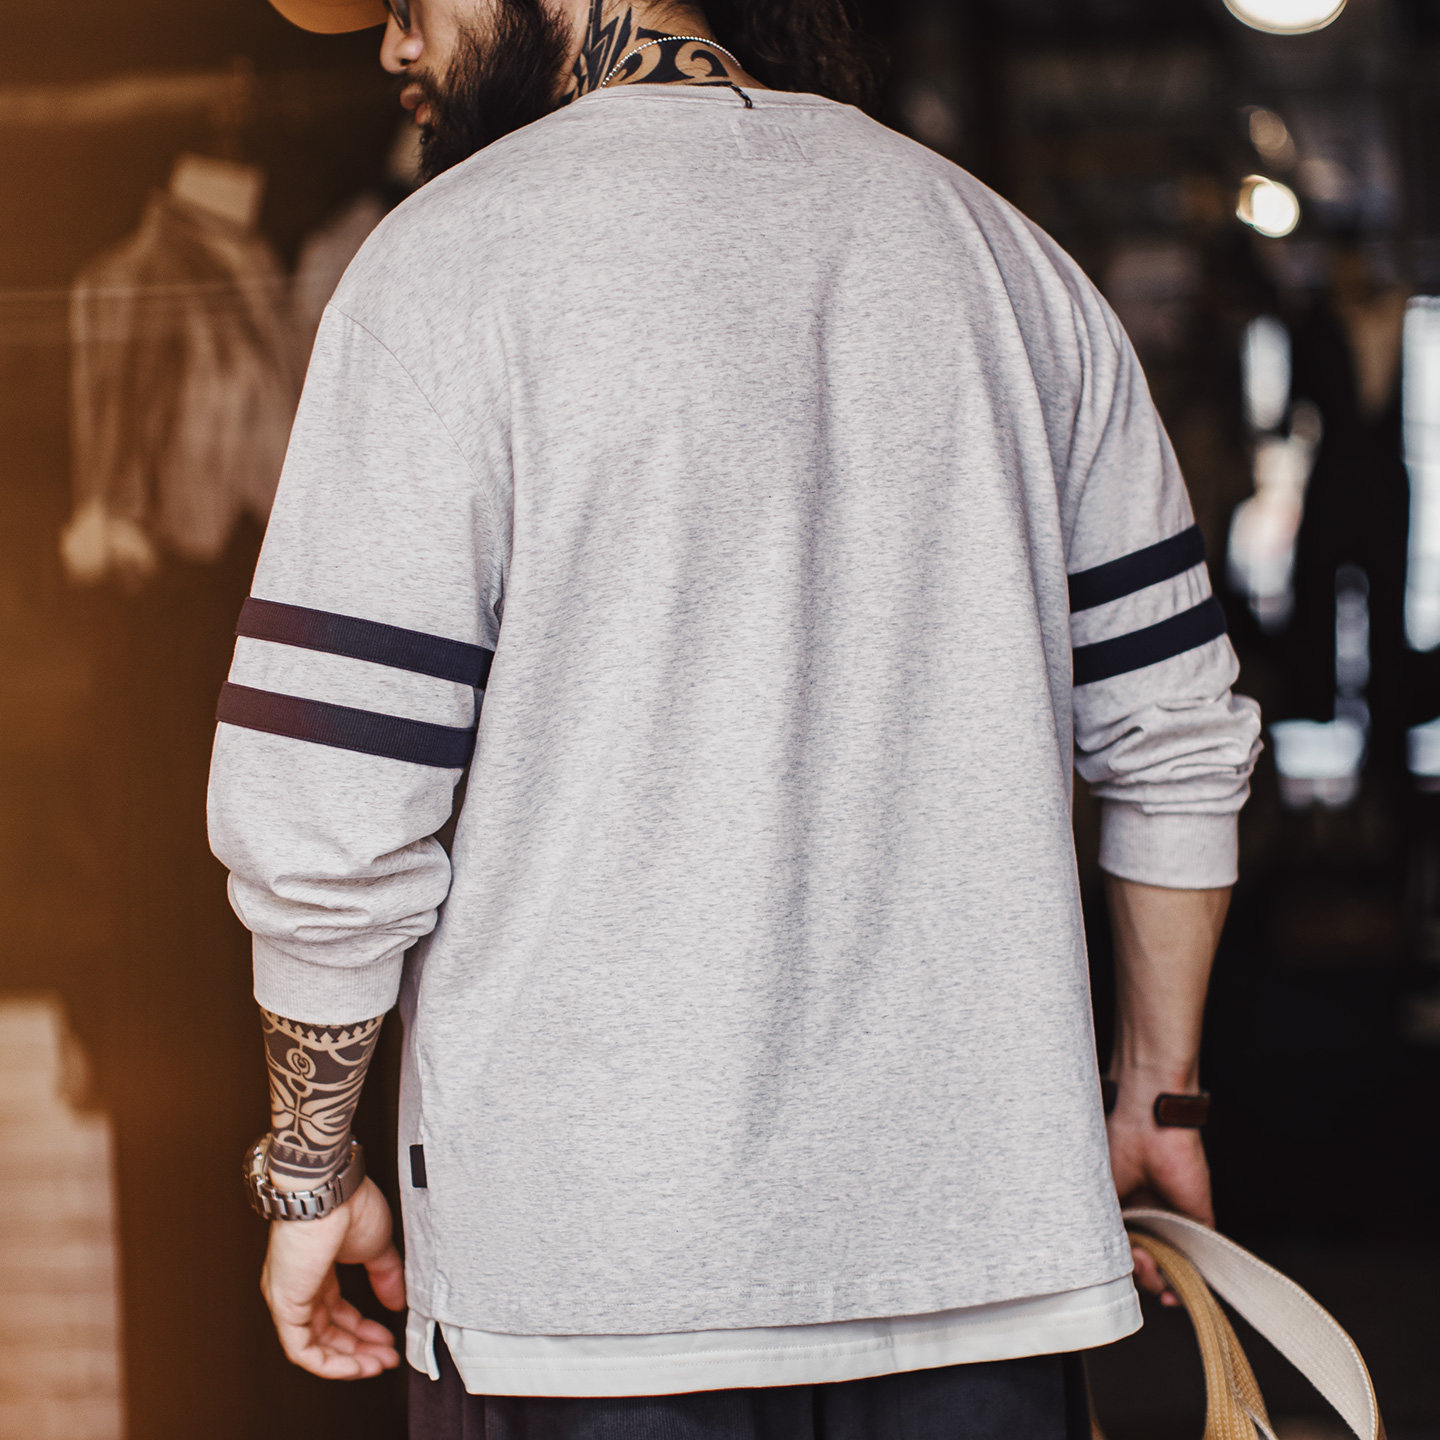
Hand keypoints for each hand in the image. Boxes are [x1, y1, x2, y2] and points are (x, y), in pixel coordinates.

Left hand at [260, 1176, 406, 1377]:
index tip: (386, 1339)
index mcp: (317, 1269)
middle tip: (386, 1357)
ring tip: (377, 1364)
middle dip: (360, 1349)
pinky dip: (330, 1363)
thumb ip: (385, 1276)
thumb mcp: (376, 1245)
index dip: (363, 1330)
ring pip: (314, 1346)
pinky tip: (355, 1366)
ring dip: (349, 1360)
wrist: (329, 1191)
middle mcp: (299, 1285)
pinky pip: (302, 1349)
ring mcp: (288, 1297)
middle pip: (327, 1331)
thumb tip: (397, 1300)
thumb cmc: (347, 1203)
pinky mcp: (285, 1306)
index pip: (336, 1311)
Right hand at [1106, 1082, 1213, 1307]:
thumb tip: (1098, 1260)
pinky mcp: (1199, 1220)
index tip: (1112, 1275)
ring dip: (1158, 1279)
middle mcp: (1149, 1216)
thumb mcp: (1101, 1192)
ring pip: (1170, 1265)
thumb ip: (1105, 1224)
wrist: (1148, 1122)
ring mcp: (1174, 1220)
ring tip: (1145, 1262)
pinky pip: (1199, 1258)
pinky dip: (1189, 1277)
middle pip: (1147, 1263)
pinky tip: (1174, 1287)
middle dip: (1139, 1274)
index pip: (1123, 1249)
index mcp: (1123, 1209)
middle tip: (1132, 1261)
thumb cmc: (1117, 1145)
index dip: (1119, 1268)